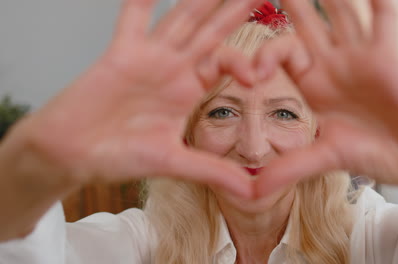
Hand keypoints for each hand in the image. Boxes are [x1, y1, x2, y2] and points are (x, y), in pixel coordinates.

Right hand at [8, 0, 264, 197]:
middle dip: (234, 8)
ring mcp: (149, 57)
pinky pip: (133, 17)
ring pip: (181, 17)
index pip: (225, 62)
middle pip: (210, 30)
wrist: (73, 153)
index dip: (244, 63)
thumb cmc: (118, 156)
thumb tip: (252, 193)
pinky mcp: (121, 52)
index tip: (256, 76)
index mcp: (188, 90)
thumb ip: (213, 172)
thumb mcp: (173, 163)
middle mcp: (173, 69)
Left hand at [254, 0, 397, 201]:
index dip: (264, 55)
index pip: (282, 53)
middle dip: (293, 1)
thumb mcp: (326, 158)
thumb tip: (252, 192)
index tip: (252, 74)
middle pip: (307, 23)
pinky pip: (383, 20)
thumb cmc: (378, 155)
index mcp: (314, 84)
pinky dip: (376, 1)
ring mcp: (360, 57)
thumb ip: (290, 168)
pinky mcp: (388, 57)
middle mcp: (333, 65)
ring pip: (341, 14)